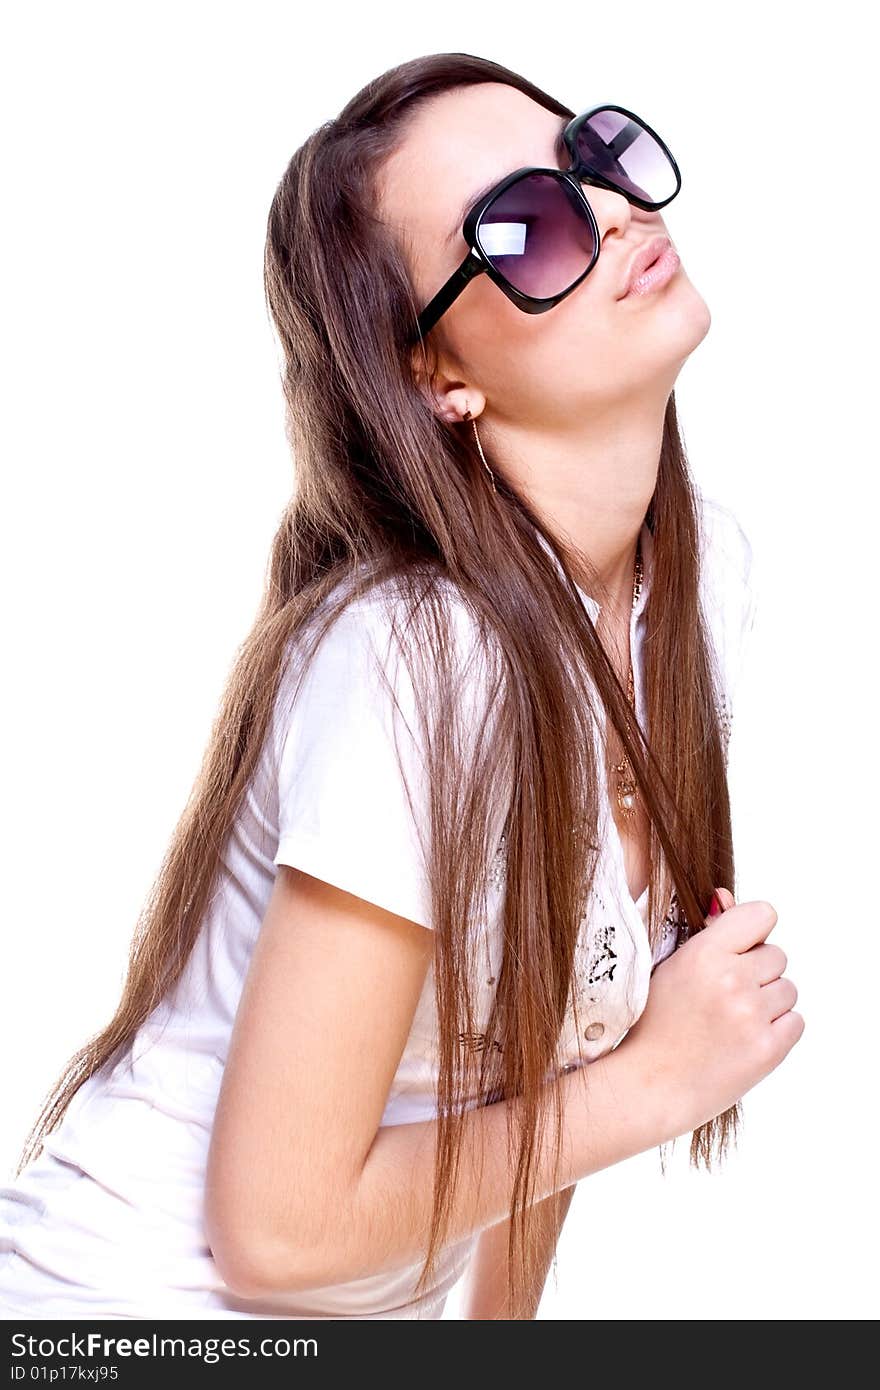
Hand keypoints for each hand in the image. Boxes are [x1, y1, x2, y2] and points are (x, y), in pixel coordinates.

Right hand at [622, 887, 804, 1133]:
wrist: (651, 1085)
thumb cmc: (656, 1023)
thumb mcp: (670, 967)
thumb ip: (705, 933)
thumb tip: (727, 897)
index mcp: (705, 953)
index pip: (763, 915)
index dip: (753, 931)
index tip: (740, 947)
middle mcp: (733, 980)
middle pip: (778, 955)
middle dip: (758, 972)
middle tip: (725, 994)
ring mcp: (752, 1016)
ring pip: (789, 990)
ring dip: (769, 1001)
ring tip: (733, 1019)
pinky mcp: (769, 1049)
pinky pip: (796, 1021)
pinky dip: (778, 1028)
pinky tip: (746, 1037)